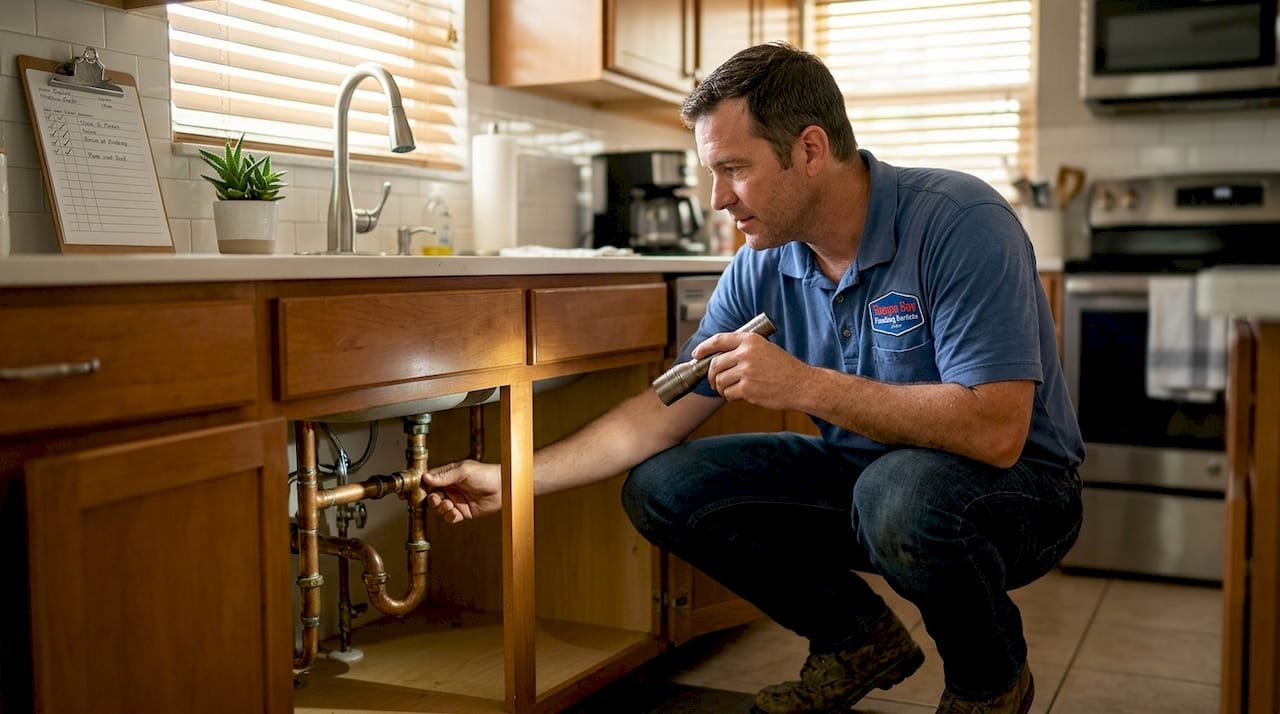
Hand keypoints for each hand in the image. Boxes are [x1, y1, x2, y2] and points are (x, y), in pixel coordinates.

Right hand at [423, 459, 501, 522]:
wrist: (504, 487)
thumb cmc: (487, 474)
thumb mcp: (464, 471)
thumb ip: (445, 475)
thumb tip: (426, 477)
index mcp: (449, 475)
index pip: (430, 481)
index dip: (423, 486)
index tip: (417, 490)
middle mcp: (451, 488)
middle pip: (432, 496)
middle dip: (431, 499)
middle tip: (436, 499)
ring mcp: (457, 500)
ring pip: (439, 508)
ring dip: (440, 508)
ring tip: (448, 504)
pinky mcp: (463, 512)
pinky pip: (450, 517)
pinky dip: (449, 516)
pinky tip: (454, 511)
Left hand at [694, 331, 808, 410]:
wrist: (801, 384)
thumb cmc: (785, 368)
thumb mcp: (766, 348)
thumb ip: (744, 349)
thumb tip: (720, 357)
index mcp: (750, 340)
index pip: (719, 340)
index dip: (704, 348)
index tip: (696, 355)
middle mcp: (746, 353)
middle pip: (715, 364)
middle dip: (712, 376)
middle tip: (716, 382)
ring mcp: (746, 371)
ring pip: (720, 380)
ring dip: (722, 388)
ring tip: (733, 390)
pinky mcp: (748, 388)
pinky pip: (729, 393)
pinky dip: (731, 396)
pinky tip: (741, 395)